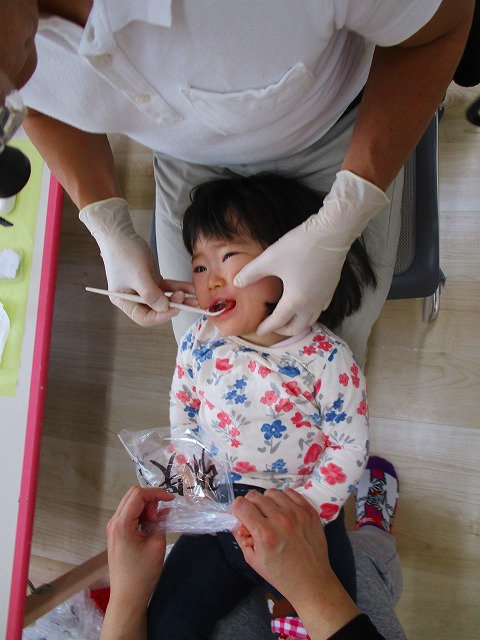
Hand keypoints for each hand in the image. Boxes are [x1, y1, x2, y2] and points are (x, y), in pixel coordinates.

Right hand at [79, 198, 195, 325]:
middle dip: (173, 306)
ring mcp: (145, 289)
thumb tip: (165, 308)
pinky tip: (191, 289)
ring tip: (195, 299)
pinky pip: (168, 287)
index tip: (174, 309)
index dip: (160, 316)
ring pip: (165, 299)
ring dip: (180, 299)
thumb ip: (151, 294)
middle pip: (156, 310)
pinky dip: (179, 288)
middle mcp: (135, 298)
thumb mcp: (138, 275)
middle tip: (186, 301)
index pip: (144, 317)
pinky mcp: (153, 279)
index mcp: (125, 301)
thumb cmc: (123, 253)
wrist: (120, 233)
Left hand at [105, 486, 173, 609]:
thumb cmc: (142, 574)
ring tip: (156, 523)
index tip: (171, 500)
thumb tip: (162, 511)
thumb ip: (160, 522)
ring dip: (146, 507)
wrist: (127, 597)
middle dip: (150, 499)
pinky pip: (129, 515)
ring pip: (130, 504)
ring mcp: (113, 529)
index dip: (156, 493)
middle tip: (161, 515)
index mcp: (122, 524)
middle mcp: (114, 522)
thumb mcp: (157, 545)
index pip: (138, 495)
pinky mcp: (116, 535)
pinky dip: (141, 515)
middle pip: (132, 495)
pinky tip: (152, 525)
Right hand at [232, 489, 330, 601]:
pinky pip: (290, 492)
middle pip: (254, 496)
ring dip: (267, 502)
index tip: (242, 518)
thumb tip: (236, 519)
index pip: (241, 505)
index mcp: (264, 533)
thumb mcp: (253, 559)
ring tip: (272, 517)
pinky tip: (284, 512)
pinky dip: (283, 499)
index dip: (238, 511)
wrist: (311, 581)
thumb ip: (240, 536)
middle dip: (251, 506)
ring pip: (272, 493)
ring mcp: (297, 513)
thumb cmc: (279, 574)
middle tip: (256, 519)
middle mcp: (280, 520)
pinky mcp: (309, 511)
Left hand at [233, 171, 387, 335]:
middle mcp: (311, 304)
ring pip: (311, 320)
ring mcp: (324, 297)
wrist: (332, 233)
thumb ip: (251, 273)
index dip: (266, 327)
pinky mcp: (331, 288)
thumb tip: (236, 282)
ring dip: (298, 323)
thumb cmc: (299, 247)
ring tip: (287, 317)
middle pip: (297, 327)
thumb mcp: (270, 259)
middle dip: (283, 330)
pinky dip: (311, 312)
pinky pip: (321, 308)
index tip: (258, 330)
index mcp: (295, 300)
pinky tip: (306, 303)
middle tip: (272, 326)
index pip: (278, 321)